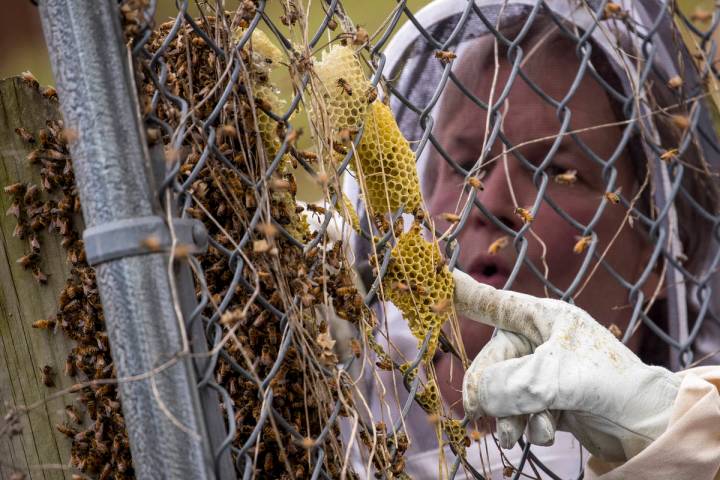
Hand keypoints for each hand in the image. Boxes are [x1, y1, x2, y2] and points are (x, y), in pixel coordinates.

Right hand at [453, 270, 680, 462]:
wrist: (648, 424)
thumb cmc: (608, 384)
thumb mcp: (554, 379)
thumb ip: (506, 385)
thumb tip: (476, 399)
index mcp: (543, 317)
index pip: (493, 302)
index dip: (462, 292)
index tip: (437, 276)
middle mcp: (540, 341)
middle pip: (492, 361)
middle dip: (492, 391)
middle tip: (481, 414)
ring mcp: (544, 371)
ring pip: (503, 390)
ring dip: (511, 414)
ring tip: (524, 433)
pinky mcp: (550, 399)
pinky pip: (519, 408)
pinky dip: (528, 423)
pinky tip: (547, 430)